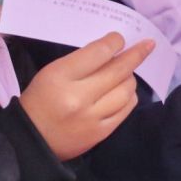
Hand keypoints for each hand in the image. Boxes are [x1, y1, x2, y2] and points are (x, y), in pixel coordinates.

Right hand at [20, 35, 155, 161]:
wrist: (32, 141)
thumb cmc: (40, 100)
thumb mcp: (51, 73)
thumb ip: (80, 62)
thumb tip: (111, 52)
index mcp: (60, 77)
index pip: (97, 53)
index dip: (114, 42)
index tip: (120, 39)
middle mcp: (79, 97)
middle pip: (118, 71)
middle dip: (136, 55)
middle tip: (147, 45)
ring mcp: (92, 117)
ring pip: (126, 90)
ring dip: (131, 78)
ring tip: (127, 73)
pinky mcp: (101, 133)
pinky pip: (126, 110)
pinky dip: (129, 97)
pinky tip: (126, 92)